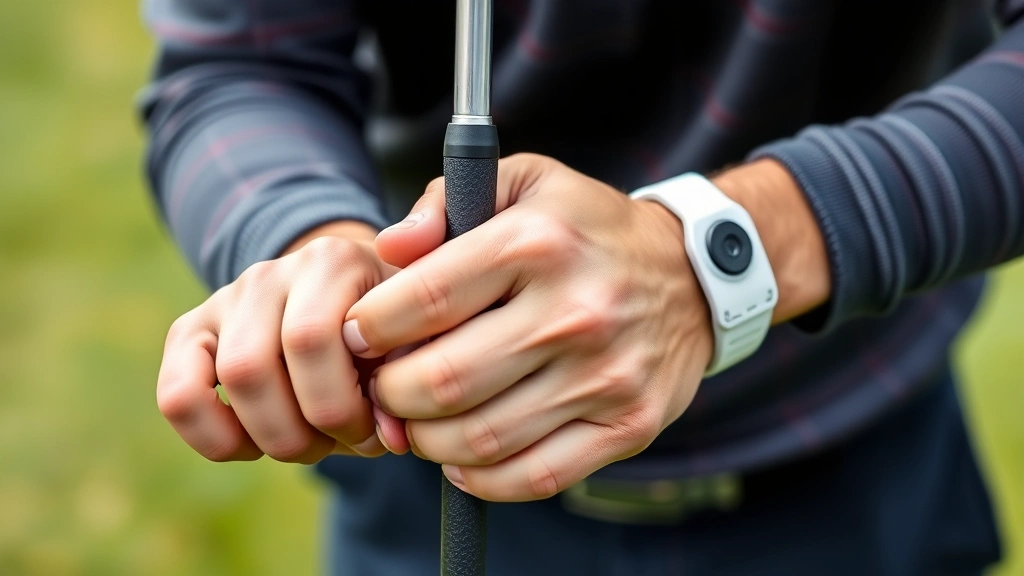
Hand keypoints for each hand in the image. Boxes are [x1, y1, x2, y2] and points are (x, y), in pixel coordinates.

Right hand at [157, 223, 400, 462]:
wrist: (352, 302)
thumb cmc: (387, 334)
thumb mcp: (412, 342)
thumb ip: (408, 380)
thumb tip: (386, 436)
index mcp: (330, 261)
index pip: (308, 339)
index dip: (338, 406)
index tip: (373, 430)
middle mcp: (268, 273)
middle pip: (251, 368)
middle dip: (300, 432)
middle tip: (338, 442)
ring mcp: (224, 299)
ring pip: (220, 384)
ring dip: (269, 437)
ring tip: (309, 443)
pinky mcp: (190, 333)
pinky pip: (177, 396)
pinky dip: (213, 438)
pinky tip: (257, 444)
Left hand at [343, 154, 713, 500]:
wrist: (691, 276)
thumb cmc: (585, 229)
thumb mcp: (524, 182)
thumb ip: (446, 201)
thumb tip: (389, 248)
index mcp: (536, 242)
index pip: (423, 298)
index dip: (368, 328)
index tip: (358, 336)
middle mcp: (574, 310)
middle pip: (441, 381)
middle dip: (389, 393)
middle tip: (383, 386)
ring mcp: (606, 375)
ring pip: (479, 438)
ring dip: (425, 440)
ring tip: (417, 420)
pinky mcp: (628, 425)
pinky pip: (534, 477)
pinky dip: (480, 478)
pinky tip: (461, 454)